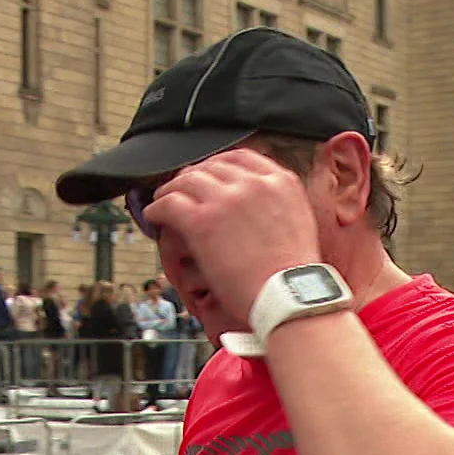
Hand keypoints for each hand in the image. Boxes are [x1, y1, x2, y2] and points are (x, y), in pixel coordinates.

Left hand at [141, 149, 322, 321]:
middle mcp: (252, 184)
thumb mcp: (299, 222)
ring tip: (163, 200)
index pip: (240, 157)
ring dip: (171, 189)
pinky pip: (169, 203)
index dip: (218, 164)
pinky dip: (157, 208)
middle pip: (211, 166)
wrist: (289, 297)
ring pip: (187, 180)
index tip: (209, 174)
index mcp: (279, 182)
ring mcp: (226, 200)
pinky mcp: (202, 221)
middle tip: (183, 189)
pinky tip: (155, 216)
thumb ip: (277, 203)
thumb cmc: (293, 274)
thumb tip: (259, 203)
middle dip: (194, 177)